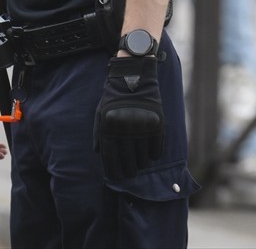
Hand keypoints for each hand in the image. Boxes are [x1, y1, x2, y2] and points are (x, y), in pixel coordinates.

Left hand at [94, 56, 164, 178]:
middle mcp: (125, 131)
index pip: (111, 161)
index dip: (114, 172)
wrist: (133, 79)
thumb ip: (98, 136)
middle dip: (129, 171)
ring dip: (141, 164)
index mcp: (109, 131)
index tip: (117, 177)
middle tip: (130, 173)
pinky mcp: (156, 124)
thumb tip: (100, 156)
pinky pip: (156, 149)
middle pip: (128, 162)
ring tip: (140, 164)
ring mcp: (142, 128)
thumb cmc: (113, 99)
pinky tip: (151, 156)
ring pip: (143, 158)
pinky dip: (154, 155)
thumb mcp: (100, 115)